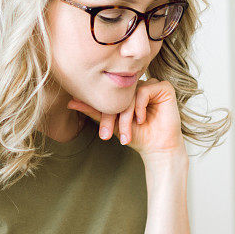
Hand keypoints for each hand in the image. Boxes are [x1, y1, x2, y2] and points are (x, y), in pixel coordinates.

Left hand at [68, 77, 185, 161]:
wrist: (158, 148)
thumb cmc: (138, 136)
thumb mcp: (112, 124)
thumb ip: (94, 111)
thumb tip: (70, 101)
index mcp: (127, 91)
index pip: (111, 95)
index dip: (104, 112)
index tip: (102, 133)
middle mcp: (139, 85)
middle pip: (120, 94)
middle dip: (113, 117)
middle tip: (108, 136)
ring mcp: (152, 85)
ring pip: (131, 93)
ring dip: (127, 115)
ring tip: (127, 133)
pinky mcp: (164, 87)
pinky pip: (145, 90)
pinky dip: (140, 106)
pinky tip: (142, 119)